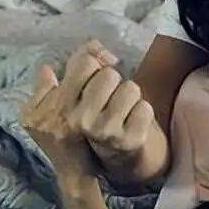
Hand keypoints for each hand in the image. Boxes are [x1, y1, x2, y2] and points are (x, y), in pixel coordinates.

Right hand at [53, 40, 155, 164]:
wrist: (101, 164)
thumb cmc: (84, 122)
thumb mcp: (65, 96)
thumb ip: (75, 65)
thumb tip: (93, 45)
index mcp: (62, 106)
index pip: (86, 63)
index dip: (96, 63)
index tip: (98, 72)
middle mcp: (81, 120)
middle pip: (110, 74)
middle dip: (113, 81)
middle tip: (110, 96)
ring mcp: (106, 132)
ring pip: (130, 88)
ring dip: (130, 95)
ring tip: (122, 108)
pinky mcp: (131, 140)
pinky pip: (146, 107)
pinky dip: (143, 111)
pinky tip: (133, 121)